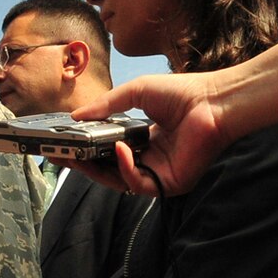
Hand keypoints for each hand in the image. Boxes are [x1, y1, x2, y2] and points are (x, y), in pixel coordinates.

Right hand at [73, 70, 235, 196]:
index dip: (88, 149)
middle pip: (110, 170)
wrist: (214, 101)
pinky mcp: (170, 184)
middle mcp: (151, 160)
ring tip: (82, 154)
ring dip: (98, 170)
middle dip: (85, 164)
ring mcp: (160, 174)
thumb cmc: (182, 93)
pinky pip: (139, 184)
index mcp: (145, 141)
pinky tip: (120, 150)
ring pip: (120, 181)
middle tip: (63, 154)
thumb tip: (76, 116)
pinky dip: (125, 169)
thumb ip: (105, 106)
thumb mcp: (135, 93)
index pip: (109, 152)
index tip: (67, 144)